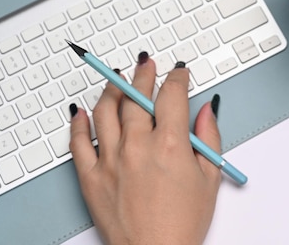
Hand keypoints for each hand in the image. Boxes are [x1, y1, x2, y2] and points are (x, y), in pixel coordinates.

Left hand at [69, 54, 220, 244]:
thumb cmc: (182, 223)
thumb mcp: (210, 178)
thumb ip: (209, 137)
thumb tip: (207, 111)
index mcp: (171, 145)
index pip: (172, 95)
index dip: (178, 78)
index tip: (179, 73)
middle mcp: (138, 146)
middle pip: (137, 96)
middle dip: (144, 75)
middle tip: (146, 65)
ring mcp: (111, 159)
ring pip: (105, 110)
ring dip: (113, 89)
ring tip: (118, 80)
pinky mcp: (91, 176)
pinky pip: (78, 141)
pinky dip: (79, 121)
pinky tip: (82, 111)